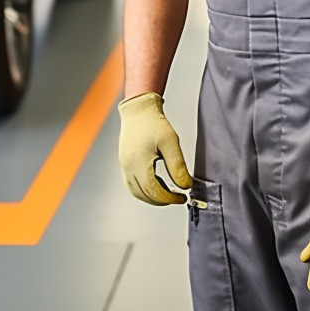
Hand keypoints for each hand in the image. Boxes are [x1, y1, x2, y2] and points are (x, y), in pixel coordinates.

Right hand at [117, 91, 192, 205]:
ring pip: (137, 192)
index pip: (154, 191)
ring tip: (168, 194)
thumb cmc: (154, 123)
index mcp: (139, 164)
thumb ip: (177, 166)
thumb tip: (185, 185)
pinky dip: (144, 190)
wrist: (139, 110)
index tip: (183, 196)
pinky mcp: (125, 163)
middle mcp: (129, 168)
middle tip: (177, 197)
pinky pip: (133, 184)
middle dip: (162, 200)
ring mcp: (125, 166)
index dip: (170, 198)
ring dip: (152, 197)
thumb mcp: (171, 142)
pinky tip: (156, 186)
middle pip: (145, 195)